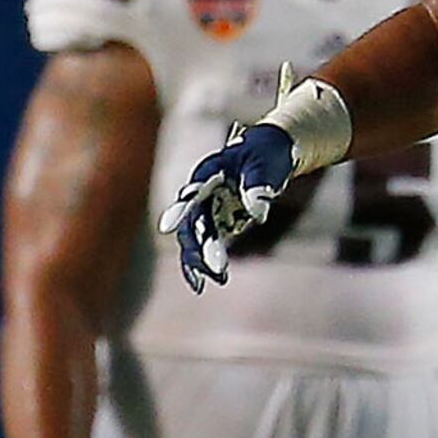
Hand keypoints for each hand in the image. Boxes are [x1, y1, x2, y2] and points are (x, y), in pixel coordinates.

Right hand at [165, 121, 297, 288]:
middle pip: (193, 221)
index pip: (194, 191)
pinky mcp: (216, 223)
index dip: (180, 209)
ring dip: (201, 259)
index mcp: (212, 170)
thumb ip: (259, 186)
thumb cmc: (268, 155)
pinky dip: (202, 264)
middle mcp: (202, 191)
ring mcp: (207, 207)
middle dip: (200, 245)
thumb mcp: (267, 165)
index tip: (167, 227)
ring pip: (195, 238)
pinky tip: (201, 284)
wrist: (269, 153)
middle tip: (217, 267)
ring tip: (218, 278)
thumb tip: (257, 214)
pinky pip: (204, 246)